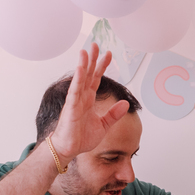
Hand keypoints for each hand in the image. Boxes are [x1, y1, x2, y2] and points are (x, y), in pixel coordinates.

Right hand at [49, 43, 130, 158]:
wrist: (70, 149)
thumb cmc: (82, 138)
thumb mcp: (104, 125)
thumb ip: (114, 114)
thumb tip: (125, 103)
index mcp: (88, 100)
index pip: (96, 79)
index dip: (102, 66)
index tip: (108, 54)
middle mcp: (81, 97)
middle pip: (88, 74)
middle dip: (92, 59)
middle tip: (96, 44)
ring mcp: (75, 101)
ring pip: (80, 79)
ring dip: (83, 65)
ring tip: (85, 51)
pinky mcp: (70, 108)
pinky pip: (74, 92)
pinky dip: (78, 80)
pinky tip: (81, 69)